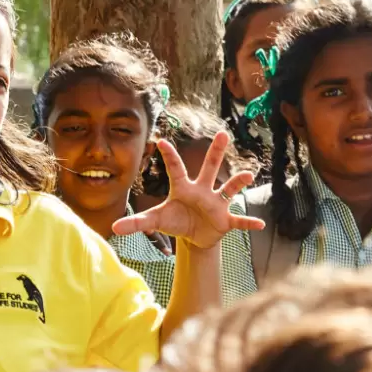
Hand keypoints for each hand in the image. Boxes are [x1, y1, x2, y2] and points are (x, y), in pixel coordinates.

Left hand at [113, 133, 263, 250]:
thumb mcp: (155, 221)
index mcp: (184, 188)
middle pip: (209, 168)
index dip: (169, 156)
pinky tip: (259, 225)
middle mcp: (202, 190)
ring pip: (228, 189)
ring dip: (238, 183)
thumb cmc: (175, 221)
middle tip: (223, 134)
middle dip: (215, 152)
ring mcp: (216, 203)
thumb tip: (112, 228)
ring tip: (248, 175)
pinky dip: (248, 223)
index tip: (161, 141)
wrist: (195, 236)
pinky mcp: (225, 220)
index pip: (175, 169)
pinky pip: (238, 221)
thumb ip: (136, 223)